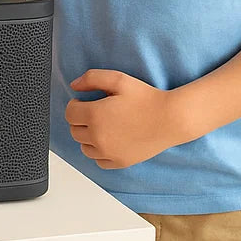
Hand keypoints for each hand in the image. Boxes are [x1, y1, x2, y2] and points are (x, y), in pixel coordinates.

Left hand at [65, 70, 184, 169]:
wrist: (170, 119)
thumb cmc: (145, 98)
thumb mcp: (117, 79)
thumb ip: (91, 78)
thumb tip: (73, 86)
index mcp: (95, 116)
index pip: (69, 113)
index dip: (76, 105)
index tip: (85, 102)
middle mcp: (98, 137)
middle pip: (74, 131)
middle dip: (80, 120)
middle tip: (95, 112)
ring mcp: (109, 153)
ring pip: (84, 147)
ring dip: (88, 136)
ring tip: (103, 126)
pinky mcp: (120, 162)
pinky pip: (98, 161)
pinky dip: (99, 152)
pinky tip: (110, 140)